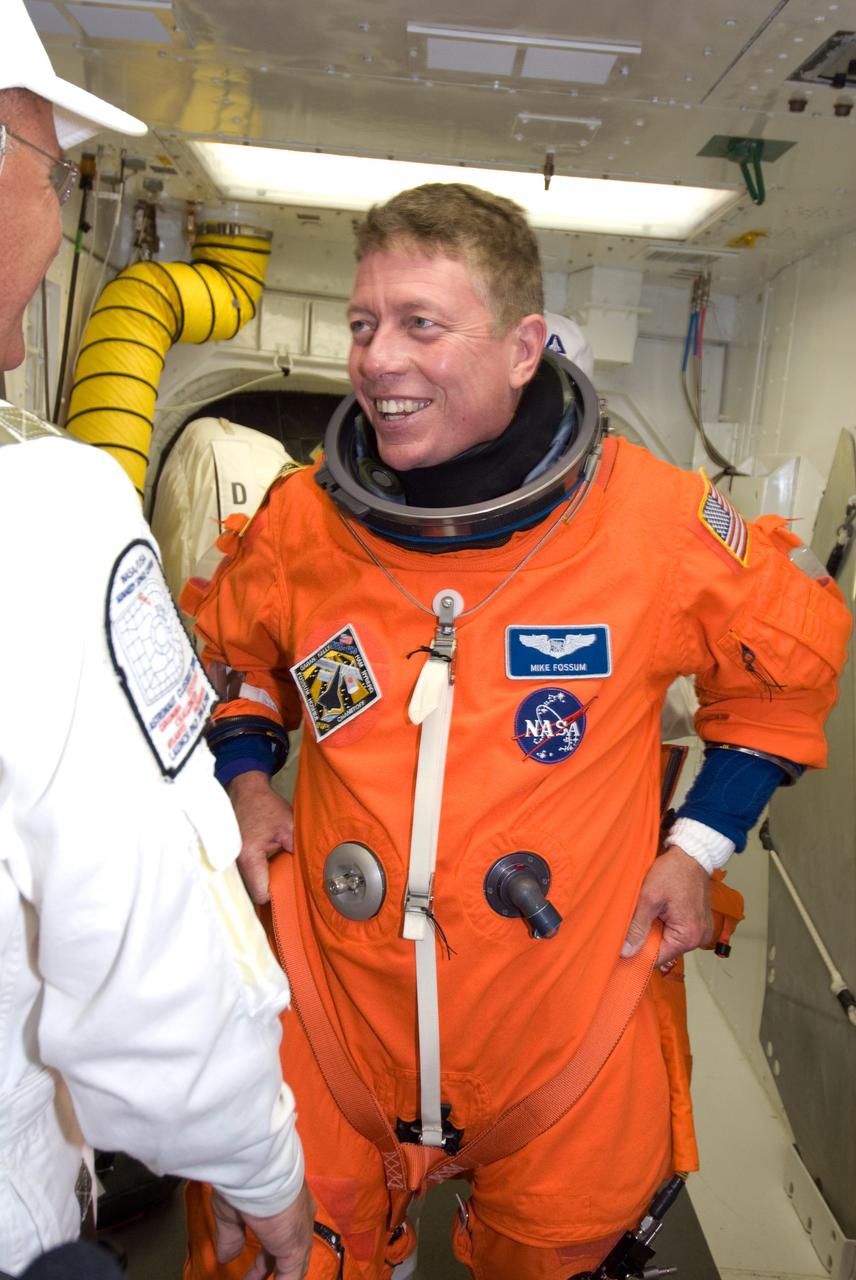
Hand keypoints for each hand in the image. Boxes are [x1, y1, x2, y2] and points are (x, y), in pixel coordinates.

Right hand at [212, 1181, 314, 1279]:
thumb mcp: (231, 1211)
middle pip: (289, 1255)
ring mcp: (300, 1234)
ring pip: (292, 1268)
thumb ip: (231, 1236)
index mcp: (287, 1205)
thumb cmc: (244, 1182)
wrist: (259, 1168)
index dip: (265, 1258)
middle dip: (268, 1270)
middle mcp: (300, 1219)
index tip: (251, 1271)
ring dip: (277, 1278)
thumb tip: (225, 1257)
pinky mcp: (296, 1248)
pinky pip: (289, 1277)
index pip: (280, 1237)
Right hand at [228, 771, 293, 904]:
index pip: (260, 893)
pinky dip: (256, 874)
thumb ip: (296, 851)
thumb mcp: (288, 827)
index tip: (288, 890)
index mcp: (248, 857)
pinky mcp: (231, 857)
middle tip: (286, 883)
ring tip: (277, 873)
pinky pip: (244, 874)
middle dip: (270, 889)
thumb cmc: (266, 806)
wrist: (247, 790)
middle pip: (252, 891)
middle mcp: (234, 862)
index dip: (275, 895)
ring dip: (262, 881)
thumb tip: (305, 873)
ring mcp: (230, 860)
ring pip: (248, 883)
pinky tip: (267, 866)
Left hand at [621, 846, 712, 966]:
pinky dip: (663, 922)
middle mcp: (698, 938)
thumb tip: (625, 952)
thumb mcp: (649, 898)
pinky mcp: (697, 922)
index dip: (637, 954)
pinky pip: (675, 930)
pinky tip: (657, 909)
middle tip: (631, 922)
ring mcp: (699, 930)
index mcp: (688, 937)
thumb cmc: (674, 871)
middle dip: (645, 938)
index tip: (621, 947)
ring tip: (647, 911)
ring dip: (654, 928)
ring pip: (667, 939)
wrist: (693, 853)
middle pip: (663, 950)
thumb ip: (637, 927)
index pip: (657, 959)